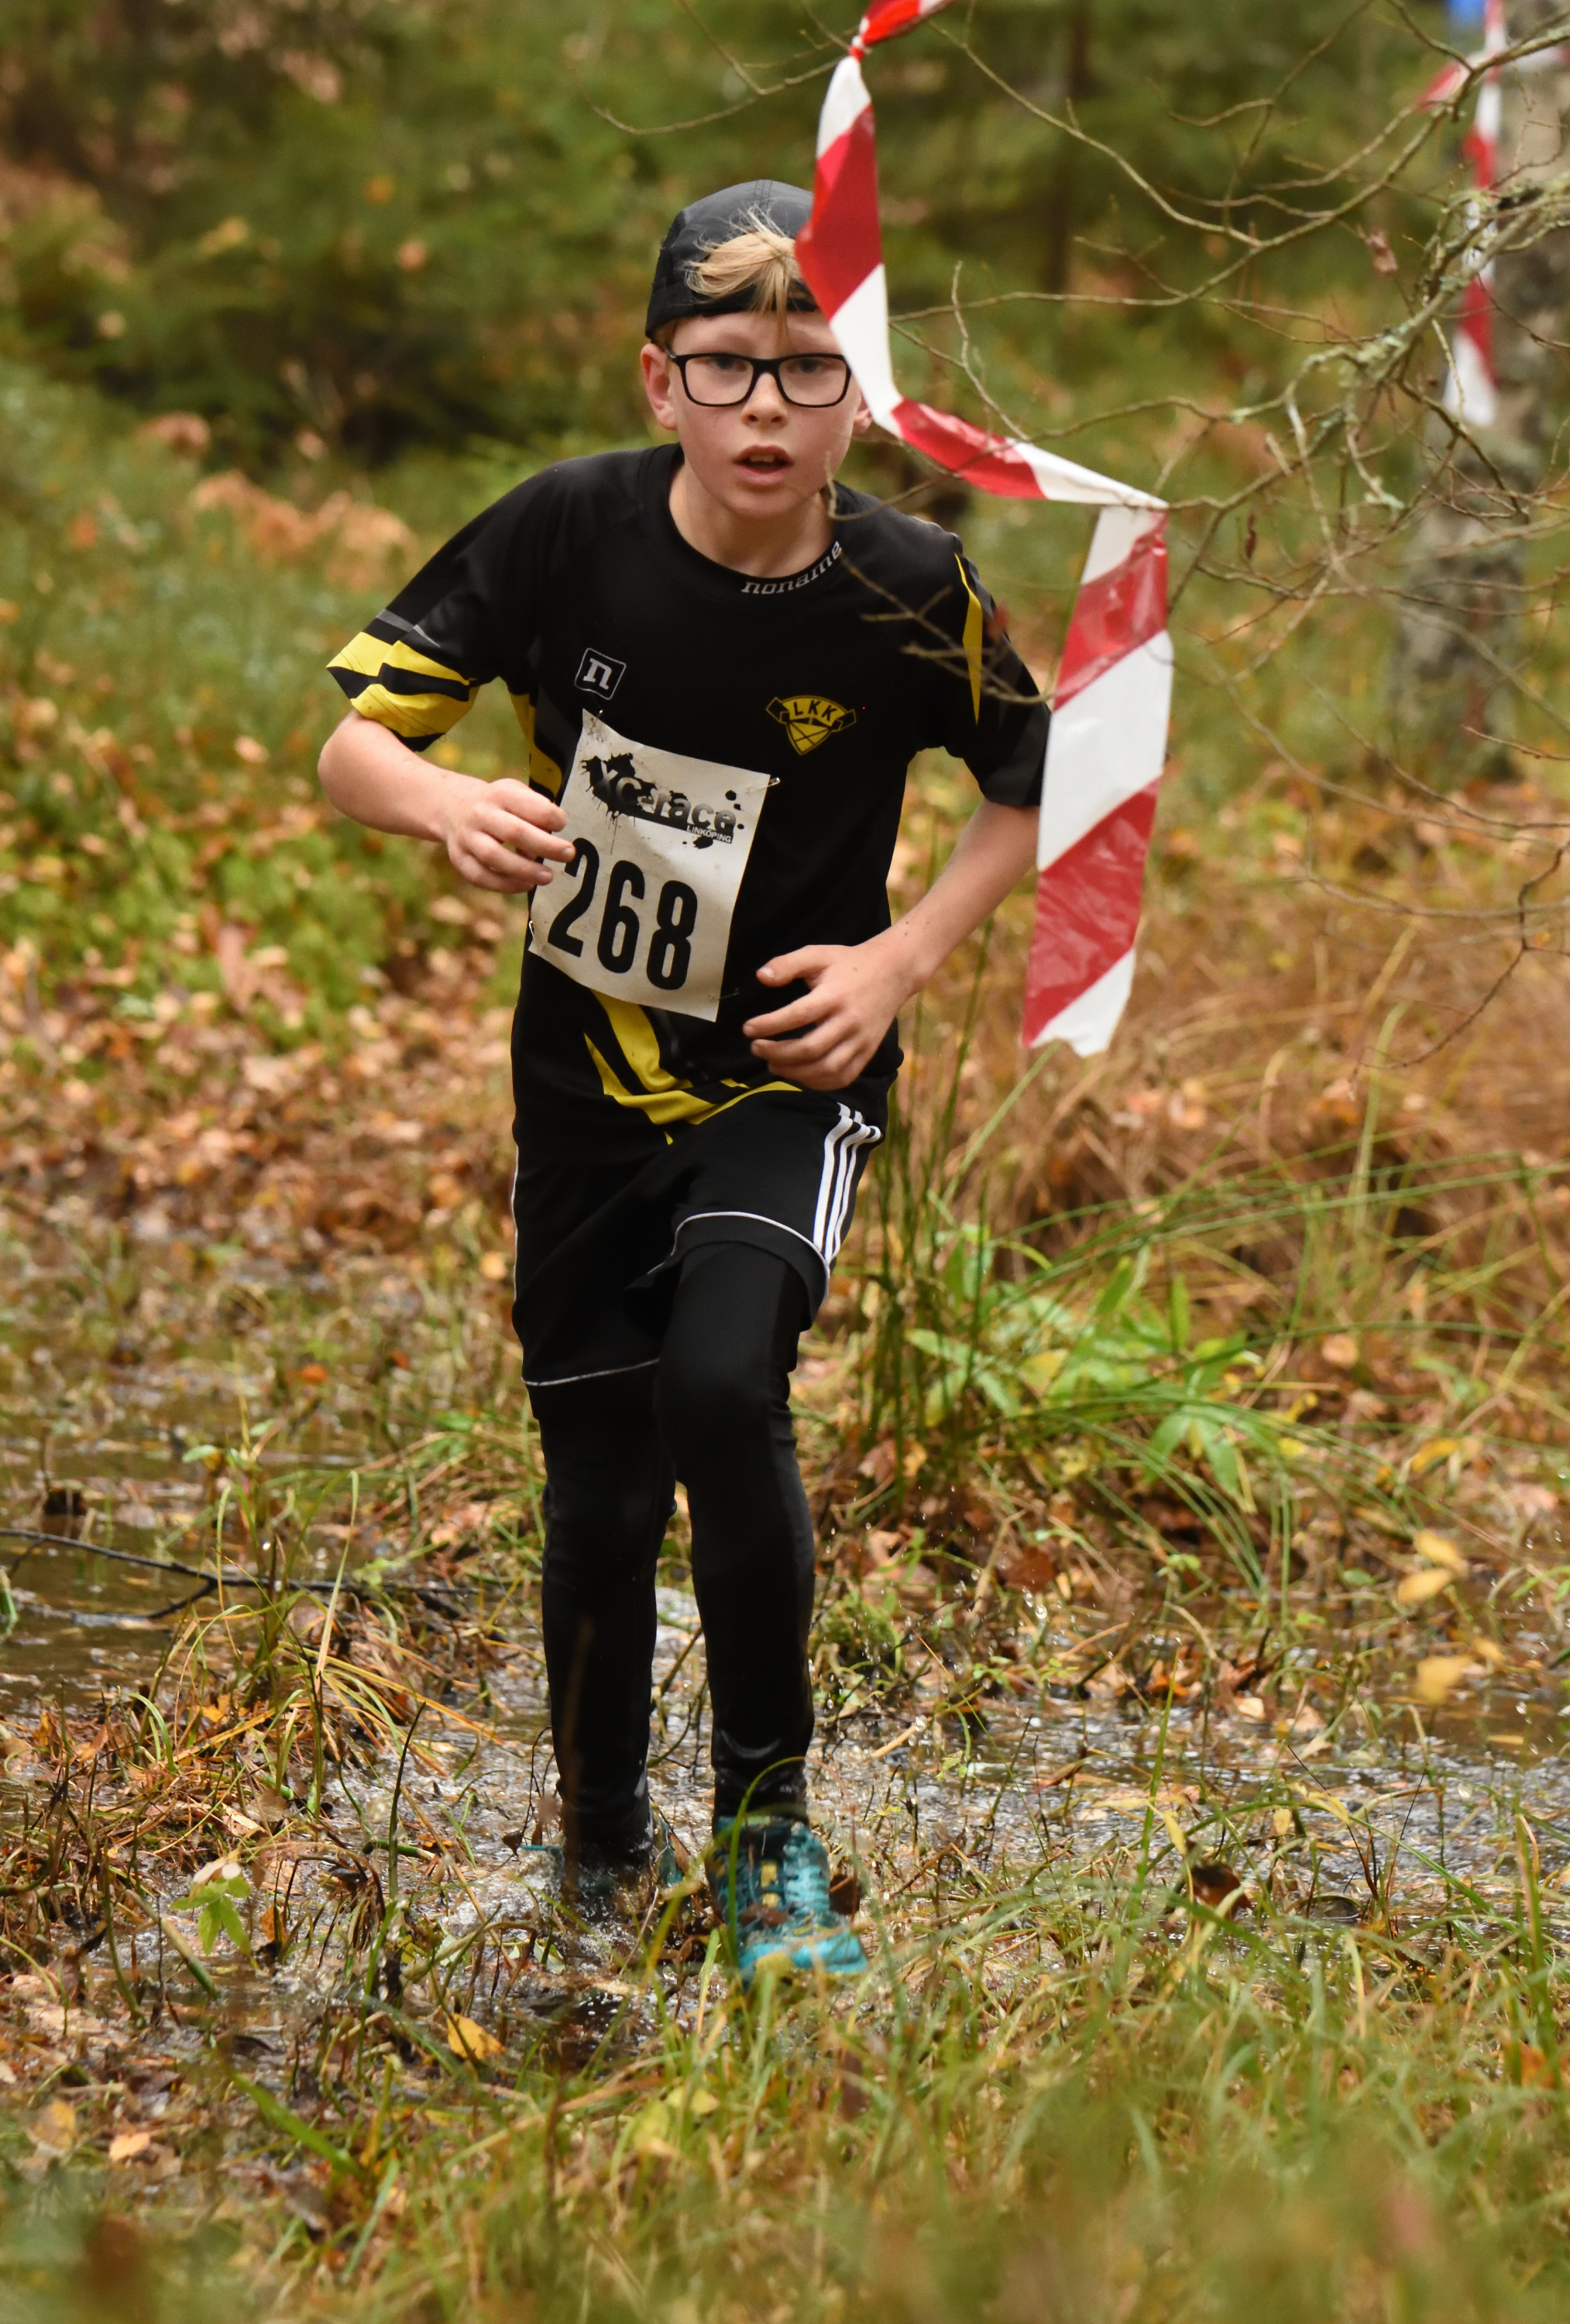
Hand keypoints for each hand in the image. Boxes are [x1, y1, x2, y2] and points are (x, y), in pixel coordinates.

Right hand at [438, 774, 574, 893]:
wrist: (452, 806)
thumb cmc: (497, 804)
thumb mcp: (514, 792)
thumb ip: (535, 808)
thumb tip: (554, 833)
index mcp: (499, 794)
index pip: (529, 805)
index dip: (551, 816)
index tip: (562, 825)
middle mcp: (480, 814)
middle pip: (514, 832)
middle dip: (545, 846)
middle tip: (568, 854)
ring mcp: (467, 838)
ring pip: (494, 857)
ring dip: (524, 870)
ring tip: (548, 877)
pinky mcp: (459, 859)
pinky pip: (481, 877)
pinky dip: (505, 885)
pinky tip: (526, 885)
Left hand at [742, 939, 910, 1090]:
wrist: (894, 972)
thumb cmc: (849, 963)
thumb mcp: (818, 954)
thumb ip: (788, 964)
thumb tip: (761, 977)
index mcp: (835, 995)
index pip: (797, 1016)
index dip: (768, 1025)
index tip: (748, 1029)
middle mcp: (849, 1021)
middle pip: (810, 1049)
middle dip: (777, 1054)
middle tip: (757, 1048)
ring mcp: (861, 1041)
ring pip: (826, 1069)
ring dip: (794, 1072)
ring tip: (773, 1065)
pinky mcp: (868, 1052)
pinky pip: (843, 1077)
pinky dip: (818, 1082)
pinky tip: (799, 1074)